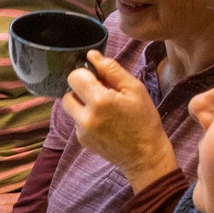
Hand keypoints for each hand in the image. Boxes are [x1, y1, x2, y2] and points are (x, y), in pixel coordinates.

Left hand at [61, 51, 178, 190]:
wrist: (145, 156)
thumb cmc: (144, 120)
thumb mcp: (135, 89)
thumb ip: (111, 70)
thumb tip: (92, 55)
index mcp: (99, 101)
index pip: (75, 76)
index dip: (86, 74)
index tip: (99, 79)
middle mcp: (85, 117)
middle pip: (68, 92)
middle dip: (82, 90)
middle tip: (102, 94)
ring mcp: (81, 131)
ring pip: (71, 107)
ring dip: (83, 103)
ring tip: (104, 109)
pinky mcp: (81, 140)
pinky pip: (77, 120)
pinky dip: (86, 118)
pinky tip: (105, 122)